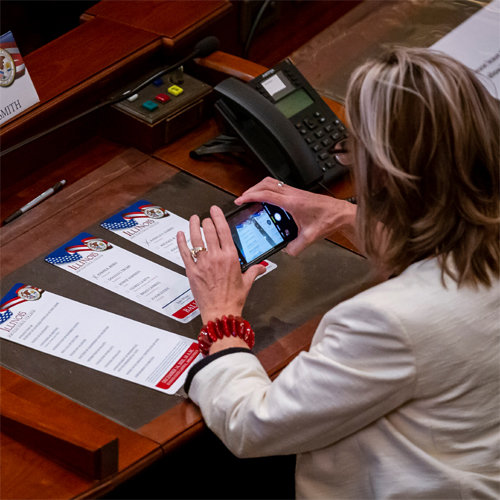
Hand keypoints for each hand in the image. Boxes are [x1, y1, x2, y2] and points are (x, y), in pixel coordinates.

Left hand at [177, 205, 265, 323]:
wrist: (220, 312)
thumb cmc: (233, 299)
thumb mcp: (247, 282)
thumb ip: (254, 271)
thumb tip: (261, 267)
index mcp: (230, 257)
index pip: (223, 230)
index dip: (217, 216)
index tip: (214, 210)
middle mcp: (216, 257)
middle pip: (208, 231)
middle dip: (206, 221)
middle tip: (205, 219)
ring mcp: (202, 263)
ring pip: (196, 238)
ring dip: (193, 226)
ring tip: (193, 219)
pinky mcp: (192, 271)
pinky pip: (185, 252)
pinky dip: (181, 242)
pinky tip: (180, 235)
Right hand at [235, 177, 357, 255]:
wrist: (341, 213)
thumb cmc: (329, 220)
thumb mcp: (310, 237)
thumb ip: (296, 247)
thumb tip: (287, 251)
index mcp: (292, 202)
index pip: (266, 194)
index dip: (251, 196)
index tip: (241, 199)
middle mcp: (293, 194)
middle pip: (266, 184)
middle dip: (251, 189)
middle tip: (243, 198)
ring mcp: (295, 192)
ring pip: (271, 183)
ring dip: (259, 188)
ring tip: (252, 196)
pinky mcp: (298, 193)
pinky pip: (278, 187)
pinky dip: (268, 190)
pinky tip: (267, 200)